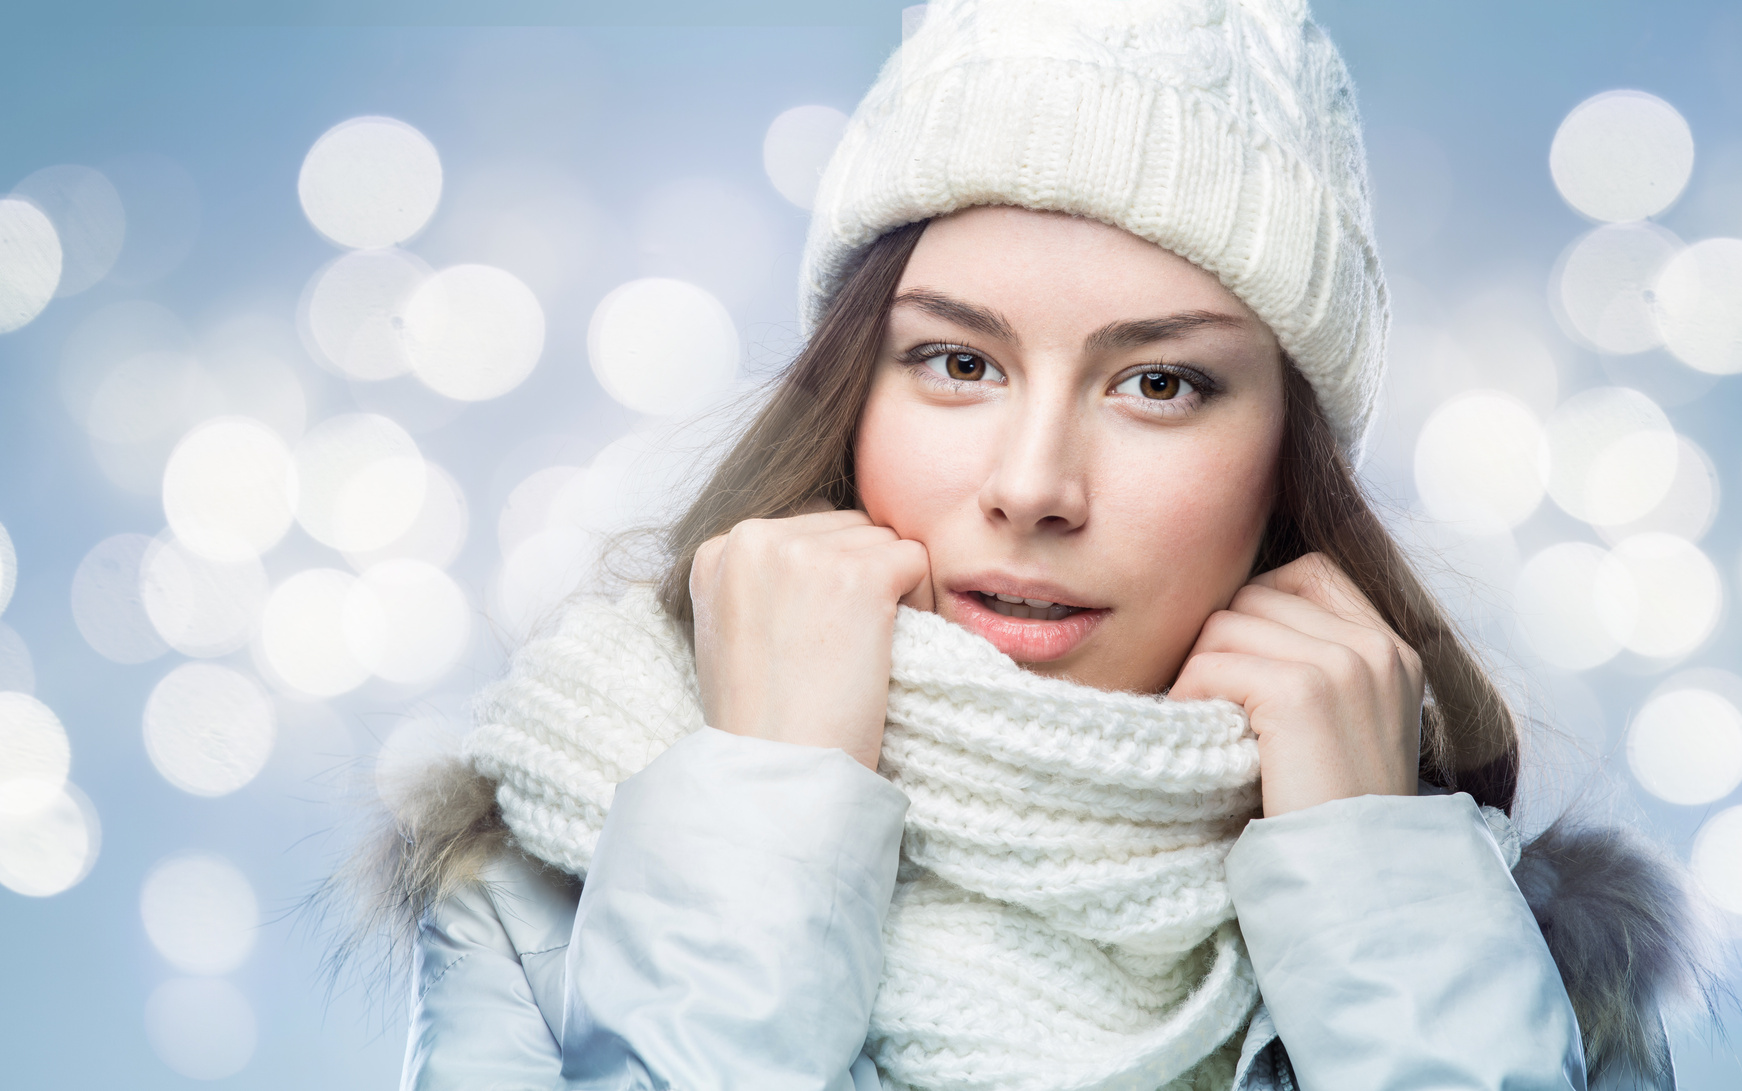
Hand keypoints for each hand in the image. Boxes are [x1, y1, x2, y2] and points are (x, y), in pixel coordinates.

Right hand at [690, 504, 932, 769]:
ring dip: (890, 588)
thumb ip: (759, 581)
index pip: (803, 530)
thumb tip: (821, 551)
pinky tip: (885, 648)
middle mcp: (753, 538)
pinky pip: (915, 560)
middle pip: (845, 527)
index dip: (824, 582)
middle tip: (844, 647)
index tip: (810, 639)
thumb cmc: (762, 720)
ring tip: (860, 651)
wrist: (778, 773)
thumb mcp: (729, 632)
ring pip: (883, 541)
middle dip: (859, 576)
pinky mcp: (859, 575)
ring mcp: (805, 553)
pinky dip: (919, 602)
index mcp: (717, 550)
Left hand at [1169, 553, 1422, 816]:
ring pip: (1225, 623)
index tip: (1244, 668)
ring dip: (1201, 672)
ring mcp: (1345, 663)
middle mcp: (1377, 645)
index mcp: (1393, 648)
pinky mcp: (1302, 691)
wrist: (1357, 884)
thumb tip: (1228, 612)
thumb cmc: (1329, 812)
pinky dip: (1192, 696)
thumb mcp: (1343, 721)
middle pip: (1255, 595)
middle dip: (1221, 644)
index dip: (1259, 608)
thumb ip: (1310, 660)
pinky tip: (1209, 734)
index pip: (1309, 572)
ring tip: (1212, 722)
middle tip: (1214, 702)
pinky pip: (1213, 663)